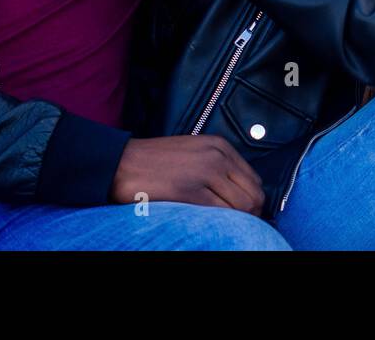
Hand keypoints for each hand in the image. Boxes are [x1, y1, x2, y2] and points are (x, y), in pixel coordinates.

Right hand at [110, 135, 265, 213]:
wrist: (120, 163)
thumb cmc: (155, 162)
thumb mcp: (194, 153)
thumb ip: (218, 167)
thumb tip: (240, 194)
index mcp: (220, 146)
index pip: (254, 180)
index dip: (254, 202)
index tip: (245, 215)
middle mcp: (217, 156)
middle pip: (254, 195)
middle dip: (251, 215)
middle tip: (238, 227)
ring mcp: (205, 172)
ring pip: (242, 207)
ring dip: (237, 222)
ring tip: (222, 226)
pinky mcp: (191, 190)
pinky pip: (221, 214)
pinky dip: (220, 224)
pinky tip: (208, 225)